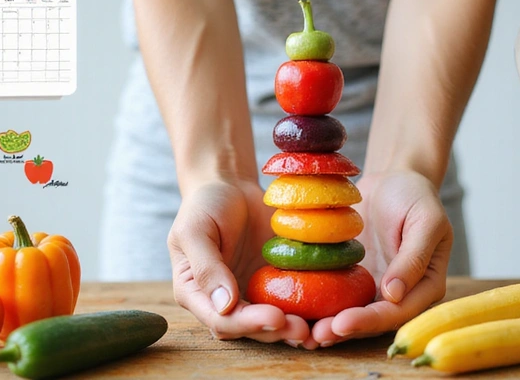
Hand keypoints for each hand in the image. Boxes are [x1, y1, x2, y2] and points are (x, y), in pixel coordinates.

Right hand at [167, 179, 309, 345]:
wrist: (230, 186)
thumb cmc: (205, 205)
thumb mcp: (195, 230)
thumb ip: (206, 267)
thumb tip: (224, 305)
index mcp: (195, 294)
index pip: (221, 321)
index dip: (248, 324)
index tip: (275, 317)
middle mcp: (223, 302)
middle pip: (249, 329)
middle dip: (276, 332)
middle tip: (303, 329)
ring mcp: (250, 294)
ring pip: (271, 323)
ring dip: (293, 329)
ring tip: (317, 329)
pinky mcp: (274, 284)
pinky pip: (289, 302)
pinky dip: (306, 311)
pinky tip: (325, 312)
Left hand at [303, 170, 452, 348]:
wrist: (393, 179)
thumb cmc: (416, 196)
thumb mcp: (426, 221)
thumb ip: (414, 257)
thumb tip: (395, 294)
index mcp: (425, 286)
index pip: (397, 312)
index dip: (369, 321)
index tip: (341, 324)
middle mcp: (400, 294)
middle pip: (371, 322)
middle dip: (343, 331)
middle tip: (315, 336)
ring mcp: (373, 287)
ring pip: (351, 314)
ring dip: (328, 327)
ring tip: (302, 335)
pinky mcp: (352, 278)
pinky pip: (336, 295)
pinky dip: (319, 306)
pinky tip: (297, 312)